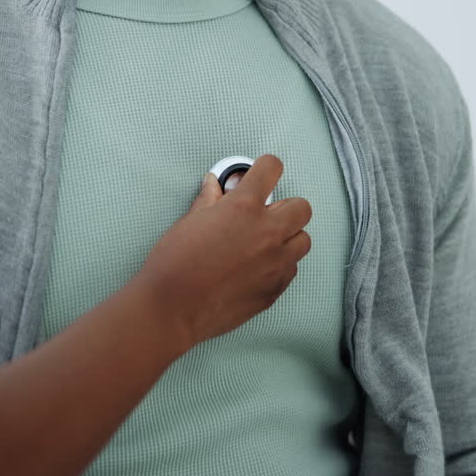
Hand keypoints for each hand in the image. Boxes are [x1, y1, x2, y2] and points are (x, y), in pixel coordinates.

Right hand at [132, 154, 312, 349]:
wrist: (173, 308)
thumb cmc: (175, 265)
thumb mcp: (190, 222)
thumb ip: (210, 200)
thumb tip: (214, 185)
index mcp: (244, 208)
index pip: (272, 169)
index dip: (266, 168)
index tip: (262, 173)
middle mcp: (267, 233)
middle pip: (302, 207)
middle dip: (285, 207)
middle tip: (265, 215)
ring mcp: (275, 263)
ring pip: (303, 241)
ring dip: (288, 237)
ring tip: (264, 244)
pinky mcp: (275, 289)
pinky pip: (291, 269)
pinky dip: (280, 265)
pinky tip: (258, 268)